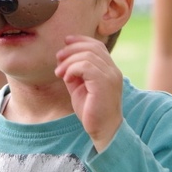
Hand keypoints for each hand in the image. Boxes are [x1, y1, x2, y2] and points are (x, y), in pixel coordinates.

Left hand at [55, 35, 122, 151]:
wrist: (103, 131)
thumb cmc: (91, 112)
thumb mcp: (80, 87)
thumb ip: (75, 73)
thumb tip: (63, 59)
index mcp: (110, 70)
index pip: (98, 46)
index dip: (81, 40)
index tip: (66, 41)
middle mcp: (113, 70)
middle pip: (92, 47)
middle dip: (72, 49)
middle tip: (58, 58)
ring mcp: (111, 76)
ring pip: (87, 55)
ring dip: (69, 61)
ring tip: (59, 73)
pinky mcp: (104, 83)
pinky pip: (86, 66)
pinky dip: (72, 69)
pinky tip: (66, 78)